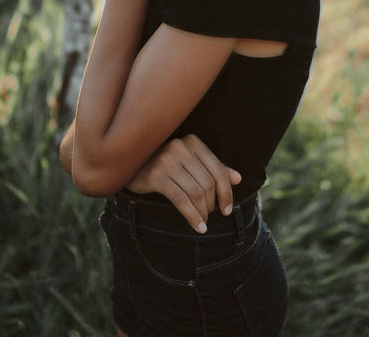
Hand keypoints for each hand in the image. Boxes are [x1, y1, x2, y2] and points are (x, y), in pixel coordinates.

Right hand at [125, 134, 241, 233]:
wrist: (130, 166)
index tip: (228, 210)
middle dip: (212, 205)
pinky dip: (192, 216)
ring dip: (202, 212)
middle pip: (208, 183)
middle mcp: (181, 147)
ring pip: (196, 192)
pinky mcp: (156, 175)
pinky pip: (181, 200)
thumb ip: (213, 169)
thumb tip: (238, 178)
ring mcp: (167, 160)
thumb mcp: (190, 164)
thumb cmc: (164, 165)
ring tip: (202, 222)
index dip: (226, 193)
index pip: (218, 170)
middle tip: (209, 215)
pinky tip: (198, 227)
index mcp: (193, 142)